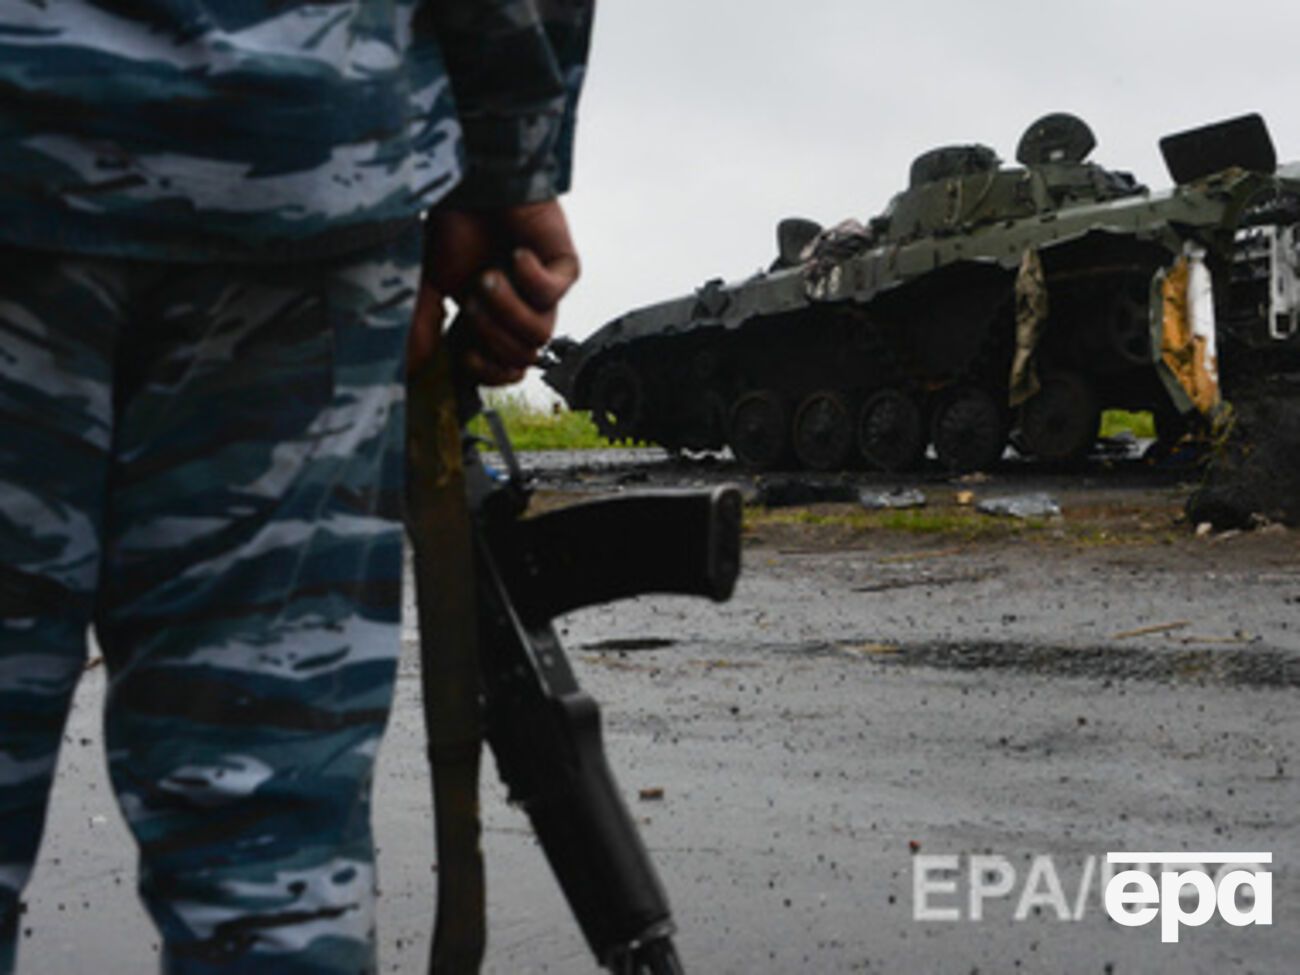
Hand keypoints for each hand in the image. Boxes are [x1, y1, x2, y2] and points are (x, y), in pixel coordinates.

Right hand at [411, 199, 579, 385]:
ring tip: (489, 276)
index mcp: (488, 319)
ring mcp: (542, 289)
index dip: (489, 372)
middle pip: (522, 357)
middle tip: (473, 301)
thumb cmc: (449, 223)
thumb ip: (419, 324)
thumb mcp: (422, 281)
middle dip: (493, 336)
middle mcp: (518, 308)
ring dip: (508, 309)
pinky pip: (553, 294)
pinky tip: (516, 253)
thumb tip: (413, 366)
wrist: (471, 177)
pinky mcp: (563, 266)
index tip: (466, 353)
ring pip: (540, 333)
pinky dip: (529, 277)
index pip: (503, 368)